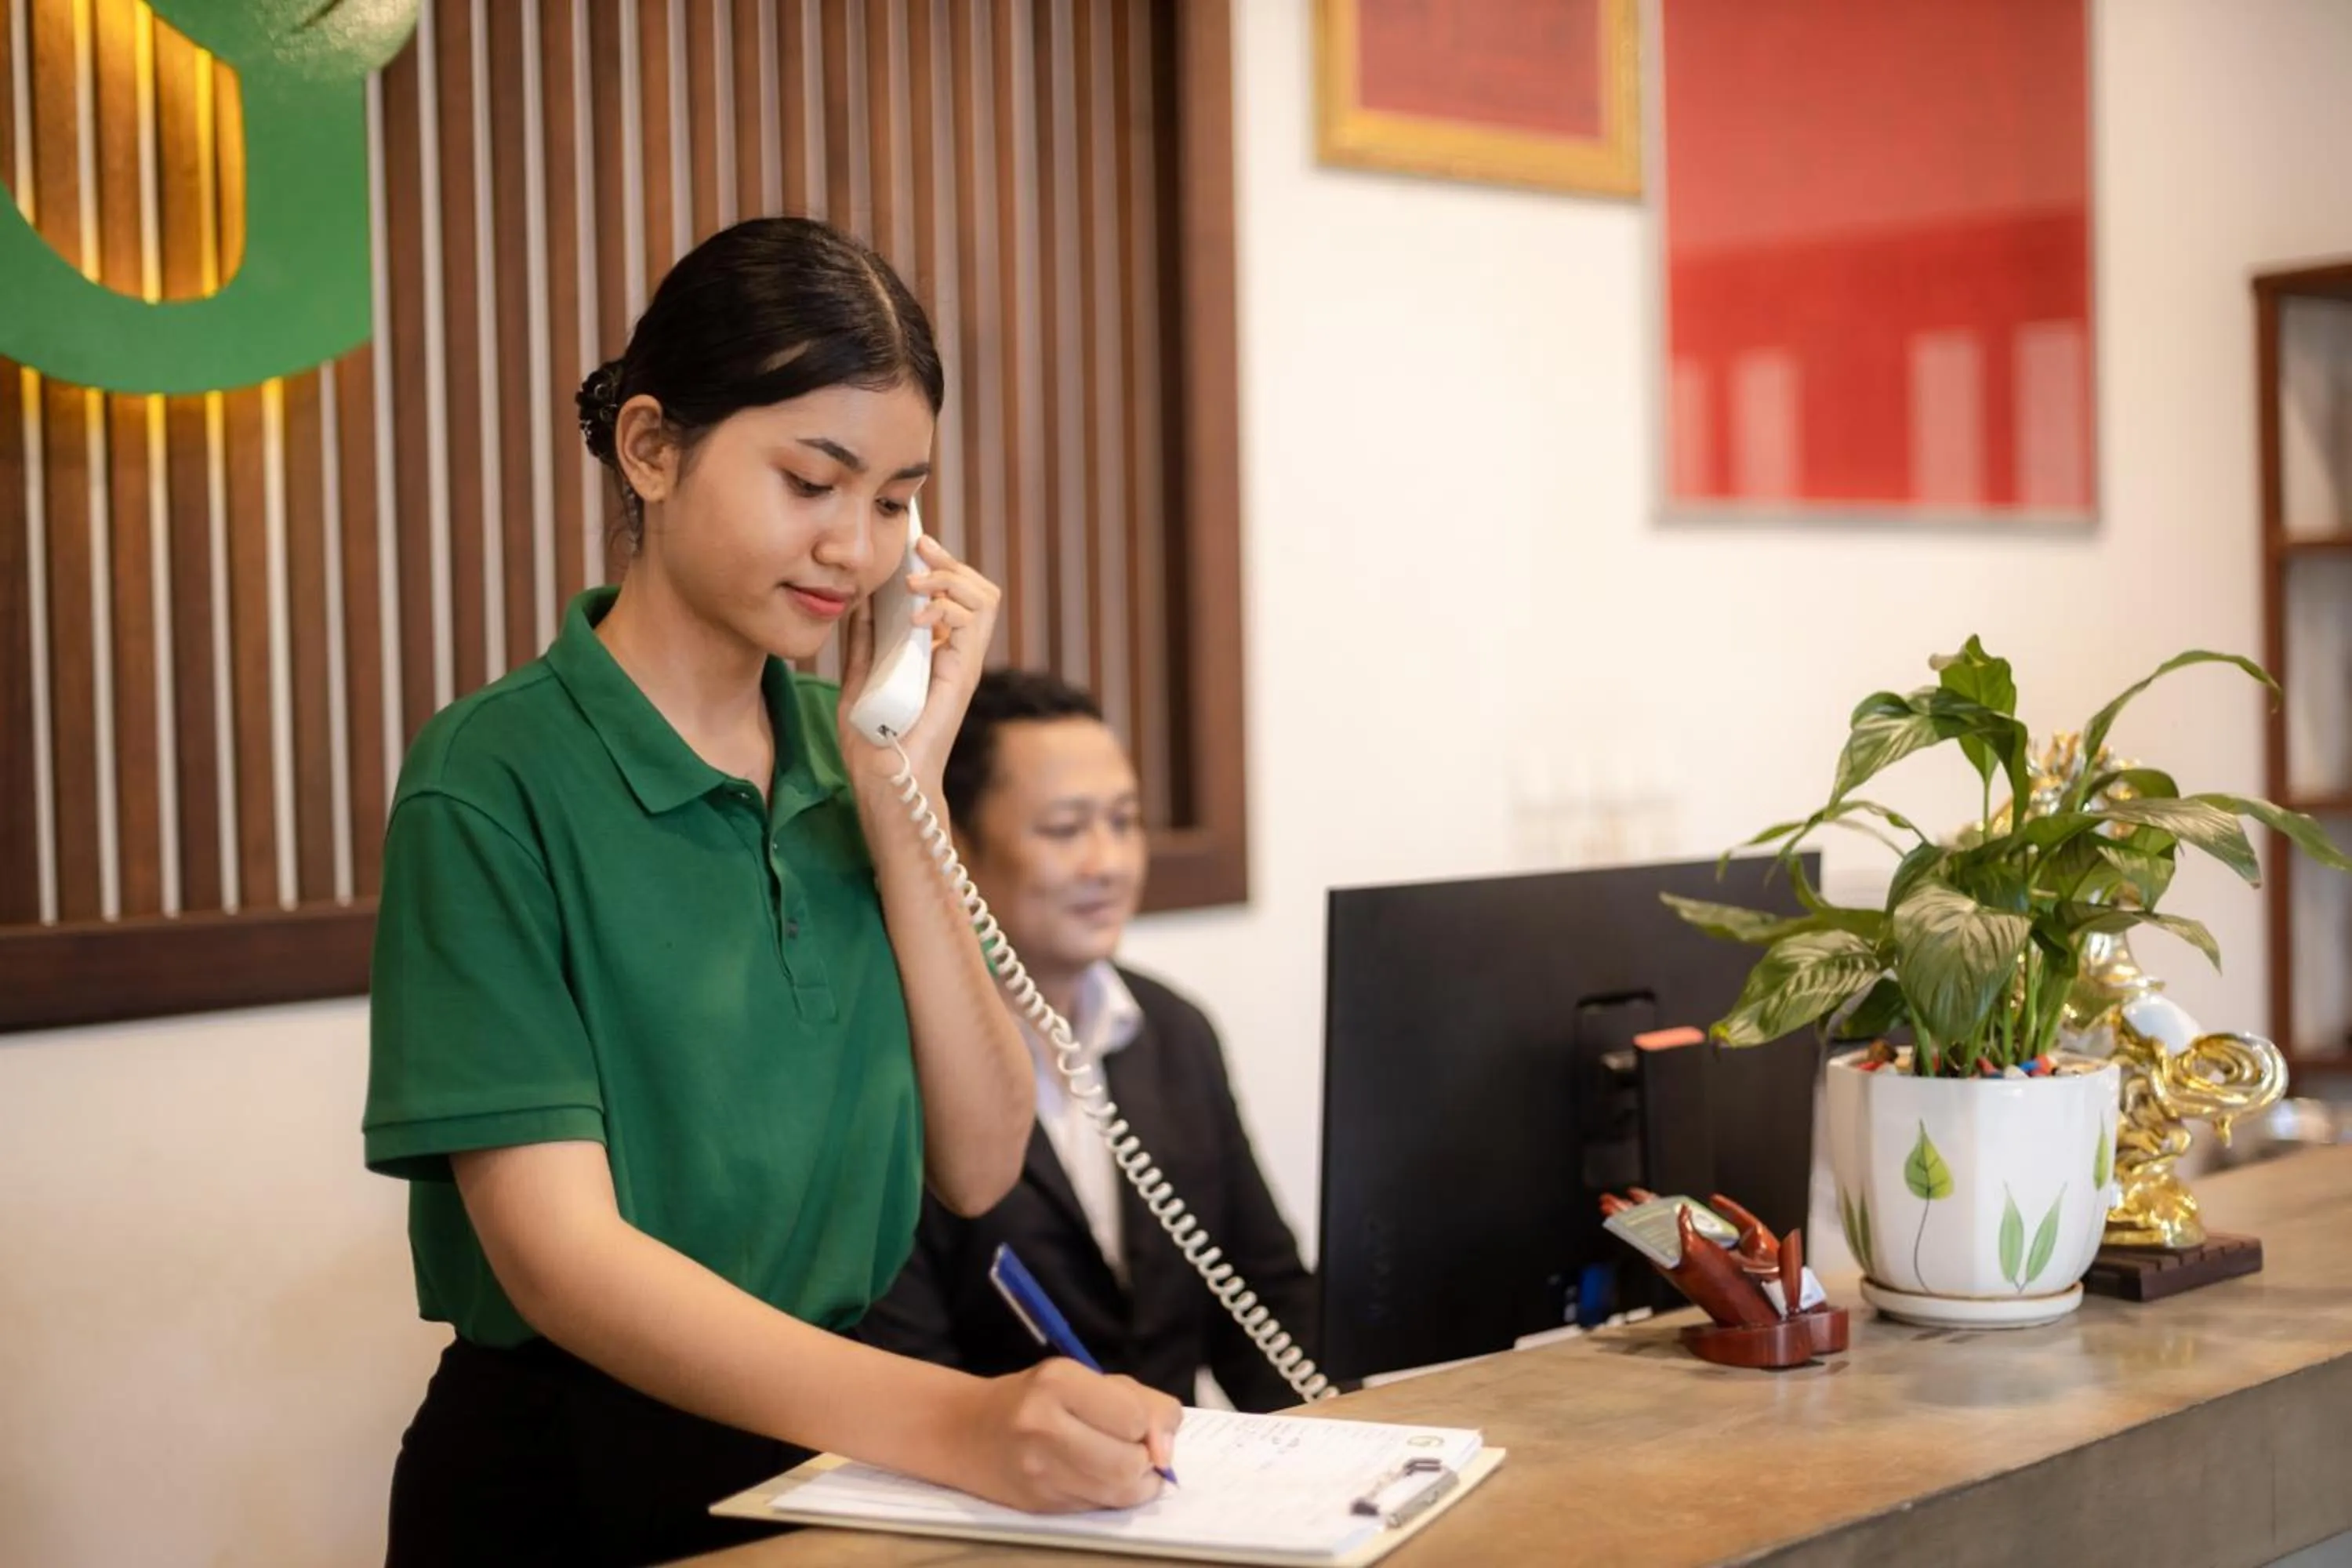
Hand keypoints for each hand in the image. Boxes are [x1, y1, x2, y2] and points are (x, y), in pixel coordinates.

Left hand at [836, 534, 1000, 791]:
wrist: (884, 781)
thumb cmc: (873, 741)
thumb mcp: (858, 676)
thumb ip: (863, 641)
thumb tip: (859, 599)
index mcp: (934, 651)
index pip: (952, 593)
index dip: (937, 565)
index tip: (911, 546)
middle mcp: (955, 654)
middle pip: (976, 587)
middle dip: (949, 562)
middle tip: (919, 551)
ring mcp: (962, 664)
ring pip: (983, 597)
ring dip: (950, 579)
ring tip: (915, 584)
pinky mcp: (961, 676)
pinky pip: (972, 624)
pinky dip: (947, 608)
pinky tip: (917, 616)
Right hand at [948, 1359, 1181, 1513]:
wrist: (964, 1430)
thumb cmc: (1036, 1398)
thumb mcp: (1087, 1378)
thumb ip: (1143, 1403)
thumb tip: (1167, 1451)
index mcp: (1058, 1381)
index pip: (1134, 1418)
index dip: (1148, 1425)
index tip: (1137, 1422)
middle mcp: (1043, 1425)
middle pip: (1129, 1463)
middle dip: (1144, 1460)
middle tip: (1133, 1449)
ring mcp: (1038, 1471)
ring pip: (1118, 1493)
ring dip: (1133, 1482)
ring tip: (1118, 1463)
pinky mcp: (1039, 1505)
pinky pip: (1098, 1509)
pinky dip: (1108, 1496)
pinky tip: (1092, 1477)